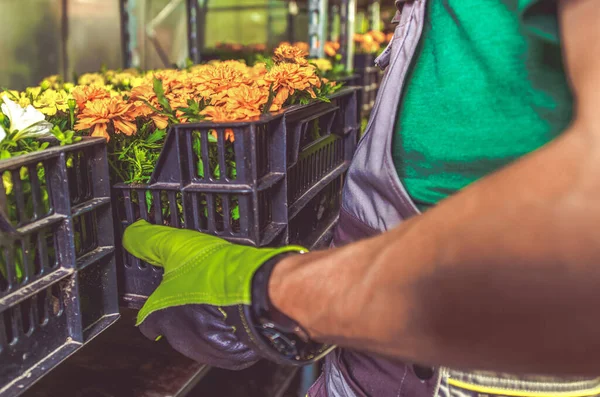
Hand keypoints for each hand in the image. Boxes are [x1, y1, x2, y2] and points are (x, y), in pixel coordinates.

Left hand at [122, 220, 304, 369]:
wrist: (255, 293)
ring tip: (223, 296)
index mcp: (160, 314)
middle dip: (187, 312)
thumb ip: (149, 242)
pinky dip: (231, 329)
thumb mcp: (176, 246)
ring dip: (210, 320)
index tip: (166, 292)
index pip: (147, 320)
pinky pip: (227, 343)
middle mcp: (180, 337)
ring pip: (202, 336)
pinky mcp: (232, 356)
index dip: (156, 305)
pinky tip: (238, 310)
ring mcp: (206, 349)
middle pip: (177, 328)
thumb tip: (132, 235)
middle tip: (201, 289)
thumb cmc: (215, 274)